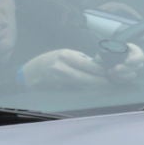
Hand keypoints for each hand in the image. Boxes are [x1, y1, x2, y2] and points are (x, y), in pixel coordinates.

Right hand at [19, 45, 143, 87]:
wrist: (31, 72)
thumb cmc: (49, 60)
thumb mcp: (65, 54)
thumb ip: (81, 60)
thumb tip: (99, 66)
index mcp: (66, 56)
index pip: (89, 65)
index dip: (101, 71)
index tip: (111, 72)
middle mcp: (63, 68)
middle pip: (88, 78)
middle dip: (101, 82)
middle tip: (112, 83)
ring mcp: (61, 80)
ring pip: (84, 86)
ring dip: (96, 87)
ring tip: (106, 87)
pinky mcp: (60, 89)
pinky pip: (77, 90)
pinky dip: (87, 90)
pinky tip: (94, 90)